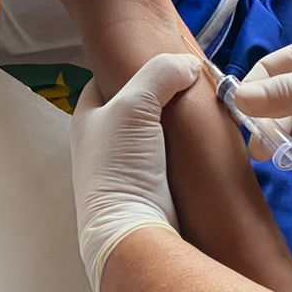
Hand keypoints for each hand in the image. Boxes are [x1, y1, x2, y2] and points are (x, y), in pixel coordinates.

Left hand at [71, 53, 200, 291]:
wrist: (134, 231)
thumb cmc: (121, 164)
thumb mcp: (135, 104)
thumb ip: (161, 73)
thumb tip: (188, 64)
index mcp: (87, 120)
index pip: (107, 79)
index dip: (131, 66)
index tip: (161, 60)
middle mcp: (102, 143)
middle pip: (136, 106)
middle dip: (161, 95)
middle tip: (190, 82)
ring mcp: (127, 168)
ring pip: (157, 133)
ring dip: (177, 123)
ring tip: (203, 107)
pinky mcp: (151, 189)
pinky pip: (172, 158)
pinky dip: (187, 148)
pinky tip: (205, 139)